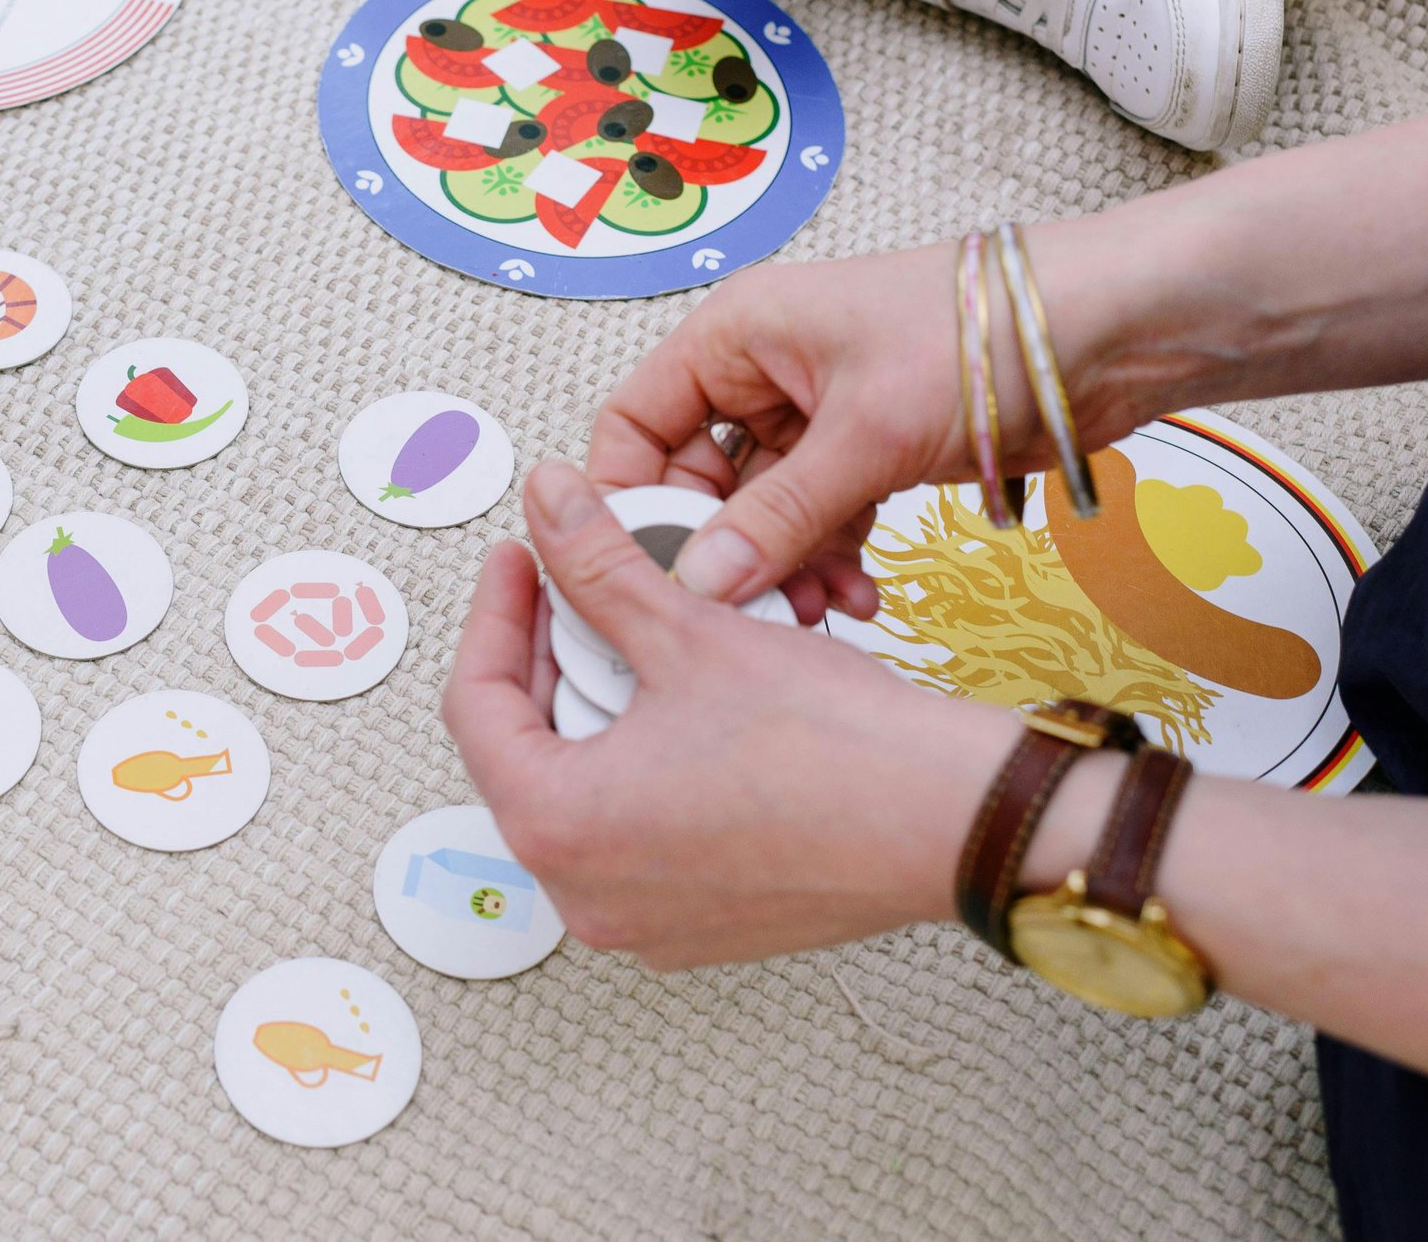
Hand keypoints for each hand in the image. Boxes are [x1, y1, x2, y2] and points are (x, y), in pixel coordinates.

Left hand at [441, 463, 1005, 968]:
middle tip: (575, 587)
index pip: (474, 704)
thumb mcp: (689, 632)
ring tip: (633, 638)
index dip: (493, 613)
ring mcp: (640, 923)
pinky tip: (680, 707)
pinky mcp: (697, 926)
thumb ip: (597, 565)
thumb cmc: (831, 746)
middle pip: (522, 751)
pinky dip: (641, 766)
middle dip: (544, 659)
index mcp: (556, 828)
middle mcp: (583, 896)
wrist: (953, 820)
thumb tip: (548, 501)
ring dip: (595, 709)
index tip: (520, 560)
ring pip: (580, 792)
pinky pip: (636, 834)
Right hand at [586, 227, 1149, 609]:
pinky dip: (831, 560)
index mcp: (735, 336)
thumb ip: (777, 517)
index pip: (635, 423)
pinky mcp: (867, 450)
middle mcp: (762, 372)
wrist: (1110, 331)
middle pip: (695, 478)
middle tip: (746, 612)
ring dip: (783, 566)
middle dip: (719, 551)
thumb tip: (699, 584)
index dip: (629, 498)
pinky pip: (818, 519)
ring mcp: (816, 415)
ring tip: (819, 612)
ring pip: (761, 510)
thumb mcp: (865, 434)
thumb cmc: (978, 336)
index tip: (644, 572)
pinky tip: (860, 597)